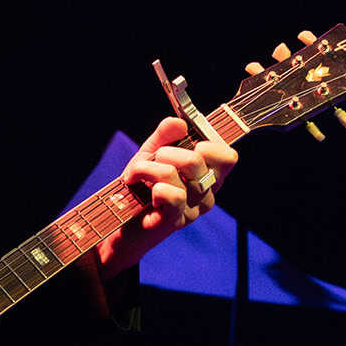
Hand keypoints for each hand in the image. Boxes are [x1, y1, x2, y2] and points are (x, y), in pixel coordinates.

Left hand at [95, 29, 310, 278]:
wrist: (117, 222)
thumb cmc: (138, 188)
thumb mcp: (150, 153)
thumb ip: (165, 134)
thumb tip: (179, 123)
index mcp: (209, 171)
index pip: (228, 154)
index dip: (213, 142)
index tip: (193, 138)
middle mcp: (209, 190)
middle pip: (204, 157)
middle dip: (172, 151)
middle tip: (155, 159)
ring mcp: (195, 209)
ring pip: (182, 173)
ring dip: (151, 168)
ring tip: (138, 179)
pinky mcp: (176, 222)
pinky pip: (171, 193)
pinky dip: (150, 185)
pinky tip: (144, 193)